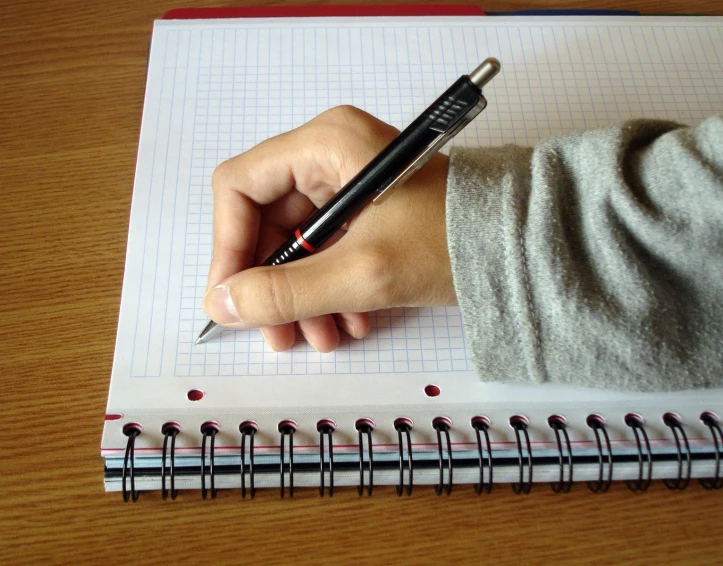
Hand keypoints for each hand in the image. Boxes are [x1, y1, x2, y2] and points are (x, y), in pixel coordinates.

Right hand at [204, 106, 454, 351]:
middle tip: (278, 336)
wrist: (519, 248)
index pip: (240, 186)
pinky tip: (352, 322)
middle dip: (272, 284)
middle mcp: (331, 154)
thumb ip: (286, 292)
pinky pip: (327, 249)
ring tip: (324, 338)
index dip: (227, 245)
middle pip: (268, 221)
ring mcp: (349, 182)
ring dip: (303, 296)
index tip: (231, 300)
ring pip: (297, 243)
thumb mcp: (362, 273)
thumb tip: (221, 305)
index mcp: (325, 144)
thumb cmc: (447, 244)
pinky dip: (330, 288)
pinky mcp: (366, 210)